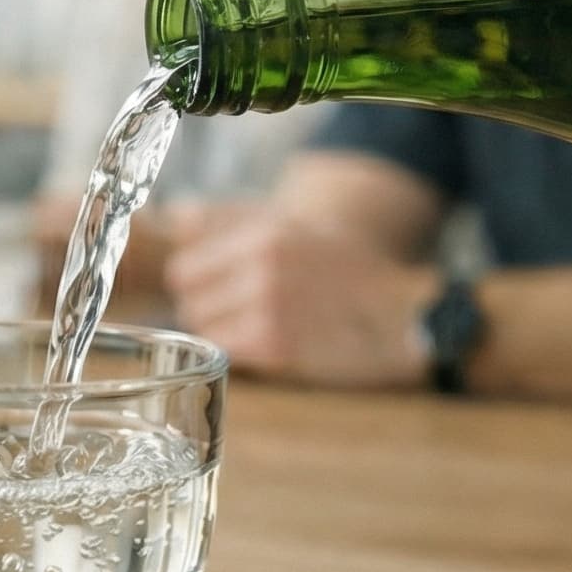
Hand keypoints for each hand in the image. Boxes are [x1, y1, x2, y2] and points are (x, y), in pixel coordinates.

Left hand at [164, 206, 435, 388]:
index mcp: (262, 234)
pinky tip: (275, 347)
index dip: (198, 286)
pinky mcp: (277, 346)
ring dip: (225, 335)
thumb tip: (170, 215)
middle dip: (209, 312)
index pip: (184, 269)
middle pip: (189, 302)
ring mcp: (268, 305)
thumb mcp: (289, 227)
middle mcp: (261, 264)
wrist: (401, 313)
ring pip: (204, 330)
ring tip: (263, 329)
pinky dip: (244, 355)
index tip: (220, 293)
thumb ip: (226, 222)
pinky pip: (228, 353)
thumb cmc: (342, 270)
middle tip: (244, 315)